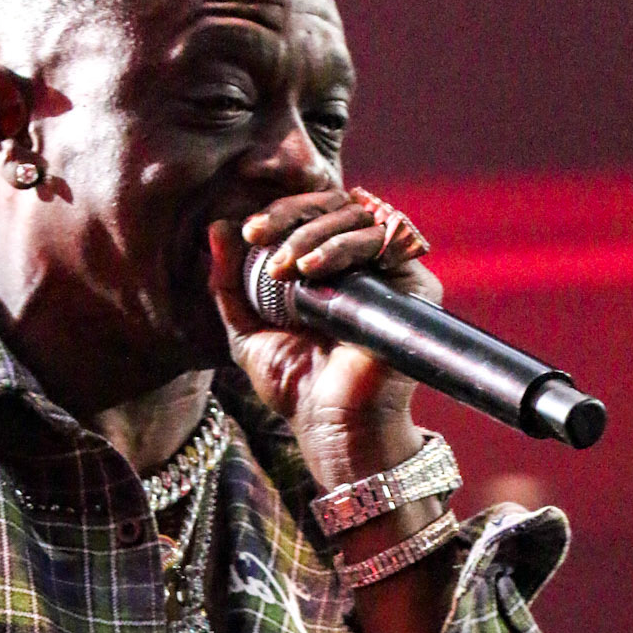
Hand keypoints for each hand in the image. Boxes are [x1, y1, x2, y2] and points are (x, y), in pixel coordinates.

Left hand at [206, 189, 443, 489]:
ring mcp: (391, 272)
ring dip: (312, 234)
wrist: (333, 427)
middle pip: (335, 205)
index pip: (311, 214)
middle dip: (291, 215)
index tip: (246, 234)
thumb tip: (217, 227)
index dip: (279, 213)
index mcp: (329, 267)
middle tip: (258, 238)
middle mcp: (364, 264)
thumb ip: (229, 282)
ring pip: (358, 218)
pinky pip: (384, 241)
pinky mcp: (415, 284)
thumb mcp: (247, 330)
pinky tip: (311, 271)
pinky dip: (343, 247)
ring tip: (283, 268)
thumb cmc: (295, 386)